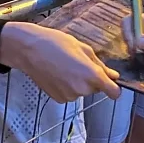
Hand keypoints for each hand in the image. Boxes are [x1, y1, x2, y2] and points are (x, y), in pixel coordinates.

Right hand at [0, 22, 120, 102]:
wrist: (29, 50)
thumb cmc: (55, 43)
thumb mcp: (83, 48)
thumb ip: (100, 65)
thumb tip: (113, 75)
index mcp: (91, 75)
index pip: (114, 92)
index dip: (113, 87)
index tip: (110, 82)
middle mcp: (82, 89)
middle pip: (96, 89)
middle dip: (92, 79)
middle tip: (78, 63)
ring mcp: (69, 96)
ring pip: (82, 91)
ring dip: (78, 82)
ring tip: (65, 67)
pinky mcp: (58, 99)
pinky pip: (70, 94)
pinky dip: (67, 87)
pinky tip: (57, 74)